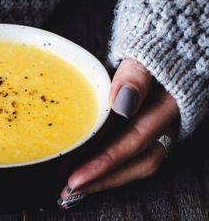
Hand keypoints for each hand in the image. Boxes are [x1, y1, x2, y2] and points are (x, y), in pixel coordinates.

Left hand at [58, 59, 179, 208]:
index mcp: (168, 106)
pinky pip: (134, 154)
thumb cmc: (151, 45)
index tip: (76, 178)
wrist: (165, 43)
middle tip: (69, 193)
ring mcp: (161, 127)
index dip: (105, 163)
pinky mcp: (150, 127)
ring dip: (107, 178)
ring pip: (138, 163)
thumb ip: (136, 74)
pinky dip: (113, 167)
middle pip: (138, 163)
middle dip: (103, 180)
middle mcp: (167, 122)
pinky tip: (91, 171)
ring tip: (76, 189)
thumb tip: (121, 103)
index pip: (134, 142)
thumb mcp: (144, 52)